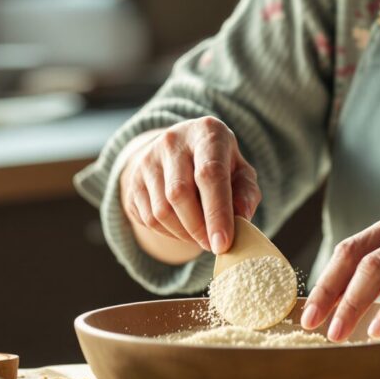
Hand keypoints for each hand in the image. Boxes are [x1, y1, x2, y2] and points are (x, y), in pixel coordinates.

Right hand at [119, 117, 261, 254]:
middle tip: (213, 245)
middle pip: (179, 194)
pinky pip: (148, 219)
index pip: (209, 174)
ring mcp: (147, 160)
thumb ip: (246, 193)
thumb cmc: (219, 163)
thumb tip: (241, 217)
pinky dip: (169, 233)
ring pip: (161, 211)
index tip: (223, 244)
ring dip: (184, 234)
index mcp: (206, 133)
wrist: (180, 150)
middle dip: (198, 228)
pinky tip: (183, 228)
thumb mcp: (240, 171)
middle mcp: (172, 141)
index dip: (217, 213)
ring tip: (200, 235)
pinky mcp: (133, 181)